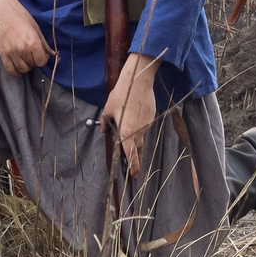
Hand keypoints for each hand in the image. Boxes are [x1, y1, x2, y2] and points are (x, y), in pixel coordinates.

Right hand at [0, 0, 52, 75]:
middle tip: (32, 53)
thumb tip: (52, 54)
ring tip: (24, 58)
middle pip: (32, 65)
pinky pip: (10, 70)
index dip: (43, 58)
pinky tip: (18, 68)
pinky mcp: (2, 54)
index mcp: (33, 42)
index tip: (41, 54)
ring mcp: (11, 53)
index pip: (42, 61)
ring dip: (25, 66)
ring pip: (22, 69)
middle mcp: (22, 50)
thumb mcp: (35, 28)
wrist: (2, 10)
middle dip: (34, 61)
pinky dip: (15, 72)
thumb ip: (43, 43)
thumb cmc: (20, 16)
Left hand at [99, 54, 159, 171]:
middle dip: (137, 161)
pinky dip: (140, 126)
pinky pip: (145, 127)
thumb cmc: (121, 94)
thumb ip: (106, 123)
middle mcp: (138, 131)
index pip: (130, 155)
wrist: (138, 81)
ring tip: (129, 131)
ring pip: (141, 137)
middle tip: (135, 171)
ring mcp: (147, 125)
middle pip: (138, 151)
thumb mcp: (108, 109)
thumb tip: (104, 131)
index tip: (133, 175)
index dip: (133, 166)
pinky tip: (135, 116)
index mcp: (126, 132)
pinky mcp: (151, 117)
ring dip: (136, 139)